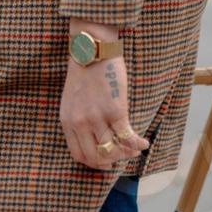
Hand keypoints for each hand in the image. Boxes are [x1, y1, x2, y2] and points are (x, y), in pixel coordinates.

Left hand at [60, 25, 149, 169]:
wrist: (91, 49)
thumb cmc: (84, 73)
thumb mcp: (72, 100)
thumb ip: (78, 120)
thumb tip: (95, 140)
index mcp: (67, 121)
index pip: (78, 155)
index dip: (95, 162)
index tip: (106, 159)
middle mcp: (80, 123)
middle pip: (95, 158)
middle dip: (111, 161)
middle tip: (123, 155)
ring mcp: (97, 118)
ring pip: (112, 150)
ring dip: (127, 153)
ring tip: (135, 148)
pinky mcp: (115, 110)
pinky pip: (127, 136)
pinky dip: (137, 144)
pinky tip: (144, 142)